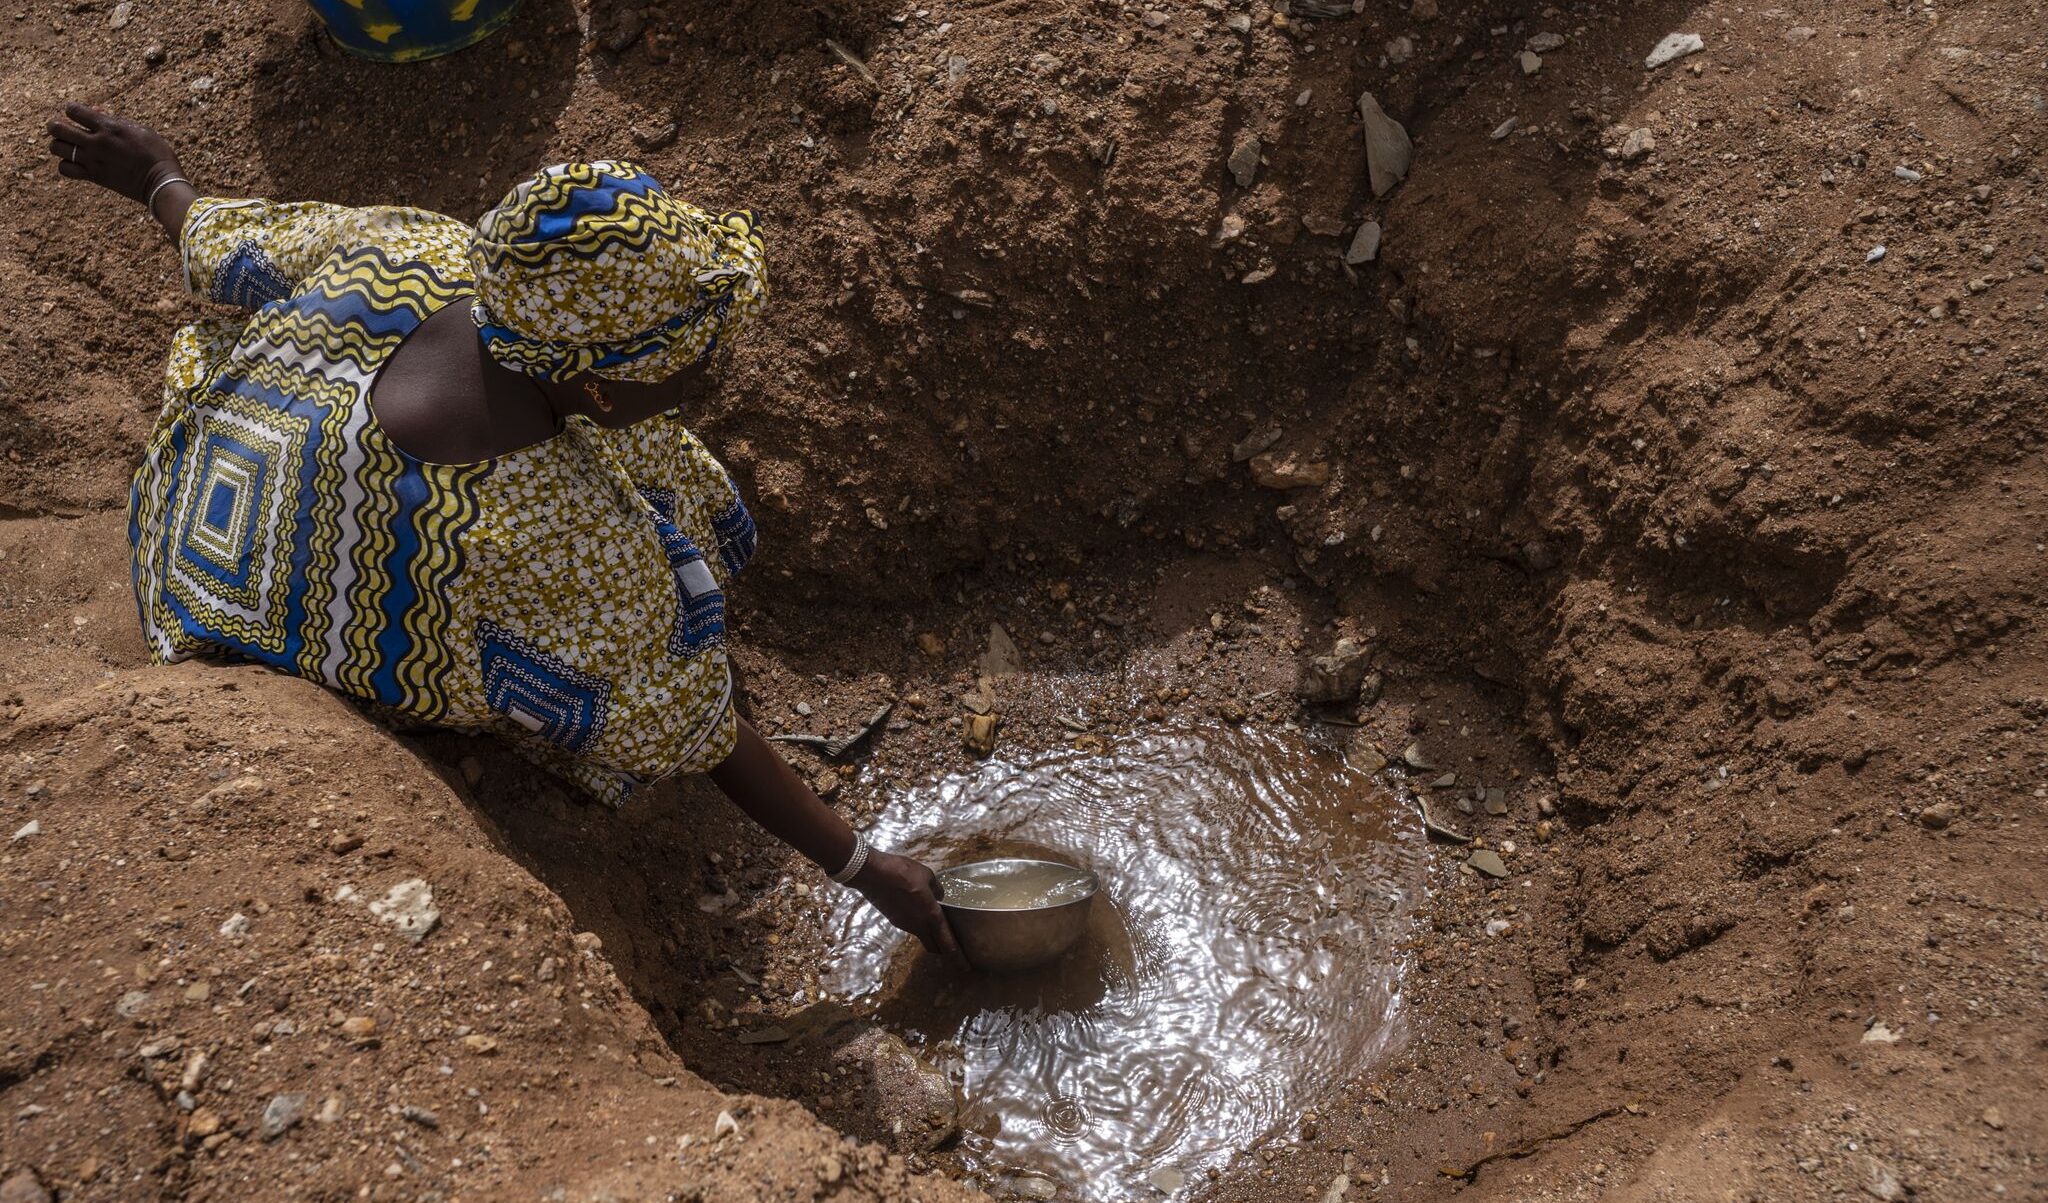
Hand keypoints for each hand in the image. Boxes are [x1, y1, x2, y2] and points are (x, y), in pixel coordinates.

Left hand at [48, 103, 182, 204]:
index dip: (73, 110)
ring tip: (70, 146)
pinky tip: (75, 163)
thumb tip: (96, 112)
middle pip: (57, 128)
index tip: (81, 116)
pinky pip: (65, 169)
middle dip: (56, 126)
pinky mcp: (93, 176)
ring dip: (59, 145)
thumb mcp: (141, 129)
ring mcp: (93, 160)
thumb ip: (116, 120)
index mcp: (109, 127)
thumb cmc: (156, 153)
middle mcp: (96, 142)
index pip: (73, 110)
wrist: (161, 183)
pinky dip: (66, 165)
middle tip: (65, 129)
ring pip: (56, 148)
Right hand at [852, 850, 964, 962]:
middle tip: (954, 949)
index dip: (957, 957)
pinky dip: (919, 925)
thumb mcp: (927, 876)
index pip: (947, 943)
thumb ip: (937, 889)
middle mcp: (918, 926)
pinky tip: (919, 911)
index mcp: (931, 915)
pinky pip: (912, 927)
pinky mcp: (894, 920)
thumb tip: (940, 896)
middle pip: (934, 947)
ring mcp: (904, 925)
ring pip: (922, 936)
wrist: (872, 874)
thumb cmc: (902, 872)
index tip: (966, 968)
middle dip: (944, 951)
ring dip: (931, 935)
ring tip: (937, 925)